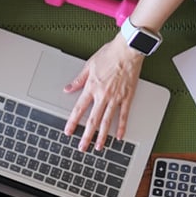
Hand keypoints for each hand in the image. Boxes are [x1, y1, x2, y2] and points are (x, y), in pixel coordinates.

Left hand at [63, 33, 144, 150]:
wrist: (128, 49)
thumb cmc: (109, 54)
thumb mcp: (89, 66)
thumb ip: (78, 80)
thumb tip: (67, 89)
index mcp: (92, 87)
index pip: (79, 109)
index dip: (73, 122)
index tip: (68, 132)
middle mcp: (103, 95)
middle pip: (93, 120)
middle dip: (87, 136)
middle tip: (82, 147)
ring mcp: (116, 98)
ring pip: (107, 121)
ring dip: (102, 136)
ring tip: (99, 147)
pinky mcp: (127, 97)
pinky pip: (124, 115)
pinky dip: (122, 127)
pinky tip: (120, 136)